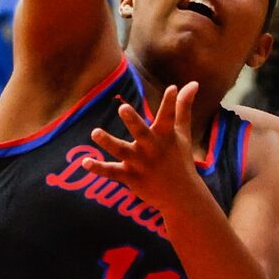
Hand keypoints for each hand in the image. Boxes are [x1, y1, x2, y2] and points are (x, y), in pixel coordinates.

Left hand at [85, 82, 201, 208]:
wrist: (181, 195)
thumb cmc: (180, 159)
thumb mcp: (183, 132)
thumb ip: (184, 107)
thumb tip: (193, 82)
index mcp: (166, 135)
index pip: (169, 116)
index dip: (171, 102)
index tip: (173, 88)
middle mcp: (152, 148)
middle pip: (141, 132)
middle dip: (132, 121)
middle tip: (122, 108)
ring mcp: (141, 163)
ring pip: (121, 151)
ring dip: (108, 142)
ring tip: (95, 133)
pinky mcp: (131, 177)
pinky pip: (112, 172)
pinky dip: (98, 168)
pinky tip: (84, 162)